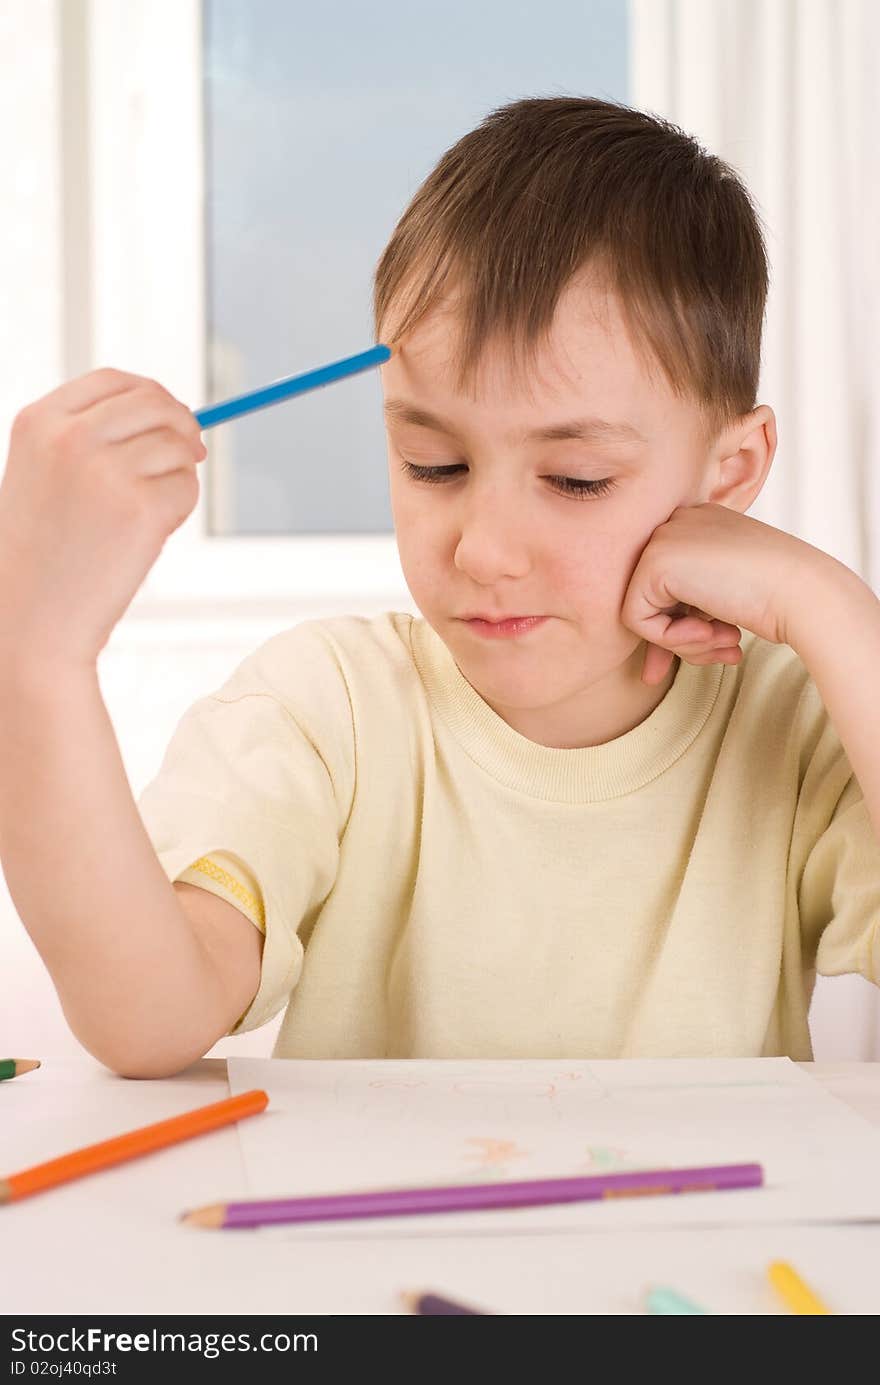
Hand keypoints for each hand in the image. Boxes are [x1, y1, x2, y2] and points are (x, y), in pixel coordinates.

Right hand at [0, 368, 206, 668]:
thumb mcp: (44, 476)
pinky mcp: (140, 508)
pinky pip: (186, 490)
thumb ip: (91, 438)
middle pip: (155, 403)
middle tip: (194, 452)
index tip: (170, 417)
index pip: (114, 381)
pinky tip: (148, 537)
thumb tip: (173, 416)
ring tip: (145, 515)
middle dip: (183, 425)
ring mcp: (106, 471)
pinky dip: (180, 510)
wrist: (29, 620)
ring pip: (177, 448)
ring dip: (178, 476)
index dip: (152, 395)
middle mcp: (70, 437)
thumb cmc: (40, 554)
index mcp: (38, 422)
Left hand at [621, 502, 812, 684]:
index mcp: (700, 525)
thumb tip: (649, 669)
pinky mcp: (654, 561)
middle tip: (725, 653)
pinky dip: (669, 640)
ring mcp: (664, 537)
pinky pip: (636, 619)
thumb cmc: (778, 600)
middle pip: (654, 598)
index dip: (686, 627)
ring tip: (726, 643)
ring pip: (644, 611)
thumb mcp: (725, 600)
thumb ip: (688, 615)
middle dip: (683, 640)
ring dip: (684, 642)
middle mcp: (678, 522)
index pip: (671, 585)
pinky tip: (710, 631)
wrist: (805, 592)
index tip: (718, 650)